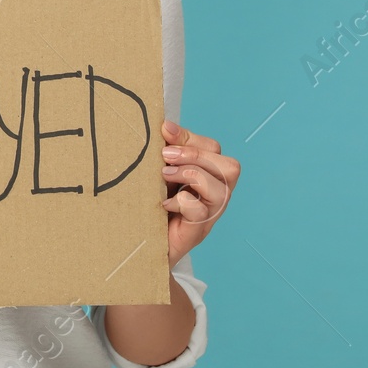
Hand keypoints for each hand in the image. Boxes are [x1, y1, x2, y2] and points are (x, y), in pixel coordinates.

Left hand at [159, 119, 239, 265]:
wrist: (138, 242)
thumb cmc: (150, 203)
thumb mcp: (158, 173)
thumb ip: (166, 151)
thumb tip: (165, 125)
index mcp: (207, 175)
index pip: (214, 148)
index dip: (190, 137)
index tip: (164, 131)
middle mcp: (215, 194)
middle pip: (229, 166)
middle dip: (194, 155)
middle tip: (164, 158)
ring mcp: (209, 214)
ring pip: (221, 189)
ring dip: (190, 176)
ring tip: (164, 178)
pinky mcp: (197, 232)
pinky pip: (201, 213)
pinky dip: (182, 203)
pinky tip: (164, 204)